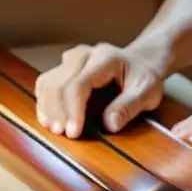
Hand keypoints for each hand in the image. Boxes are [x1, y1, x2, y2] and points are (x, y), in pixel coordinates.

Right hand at [34, 43, 164, 137]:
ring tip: (54, 129)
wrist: (140, 61)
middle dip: (58, 111)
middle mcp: (84, 55)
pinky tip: (48, 118)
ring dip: (48, 107)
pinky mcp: (64, 67)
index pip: (80, 83)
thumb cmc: (143, 77)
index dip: (73, 110)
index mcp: (105, 58)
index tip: (74, 132)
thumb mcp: (147, 92)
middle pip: (59, 83)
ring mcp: (71, 59)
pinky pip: (46, 83)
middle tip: (62, 135)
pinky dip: (44, 102)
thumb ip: (129, 106)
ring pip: (48, 82)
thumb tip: (110, 124)